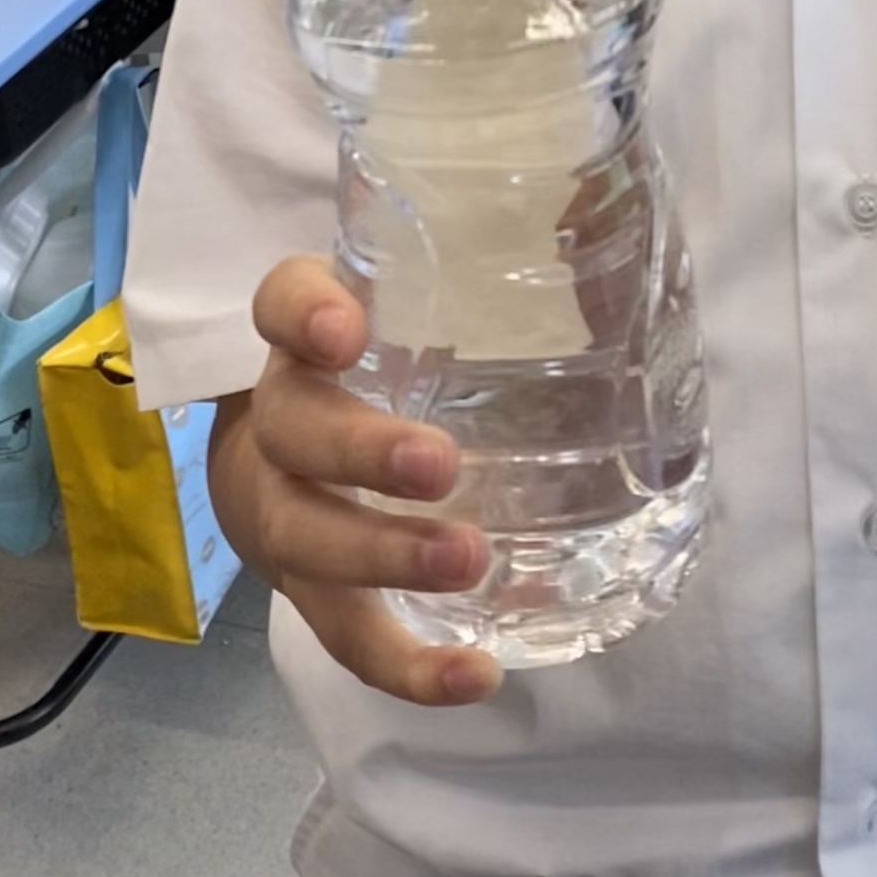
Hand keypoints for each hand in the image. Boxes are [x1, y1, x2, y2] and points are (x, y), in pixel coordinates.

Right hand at [209, 259, 499, 706]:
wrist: (287, 444)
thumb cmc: (386, 353)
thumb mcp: (415, 292)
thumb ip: (492, 253)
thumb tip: (597, 199)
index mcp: (302, 336)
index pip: (280, 303)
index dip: (304, 313)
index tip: (347, 327)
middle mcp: (279, 419)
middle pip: (295, 433)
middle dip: (363, 454)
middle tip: (440, 465)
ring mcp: (285, 513)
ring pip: (308, 542)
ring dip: (385, 558)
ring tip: (469, 562)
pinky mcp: (311, 591)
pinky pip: (347, 639)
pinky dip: (408, 666)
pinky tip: (476, 677)